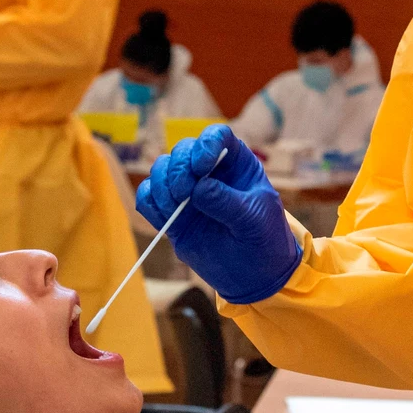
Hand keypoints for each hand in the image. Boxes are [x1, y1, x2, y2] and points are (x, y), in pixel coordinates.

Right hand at [137, 124, 301, 304]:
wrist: (253, 276)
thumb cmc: (264, 239)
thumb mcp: (254, 219)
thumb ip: (227, 202)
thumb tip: (198, 189)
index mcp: (236, 164)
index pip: (216, 136)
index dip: (204, 144)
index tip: (201, 166)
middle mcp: (209, 172)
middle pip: (182, 150)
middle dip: (177, 169)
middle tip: (184, 194)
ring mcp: (188, 193)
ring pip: (160, 170)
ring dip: (161, 186)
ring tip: (175, 210)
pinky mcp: (172, 215)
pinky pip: (148, 197)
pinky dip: (149, 202)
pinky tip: (166, 217)